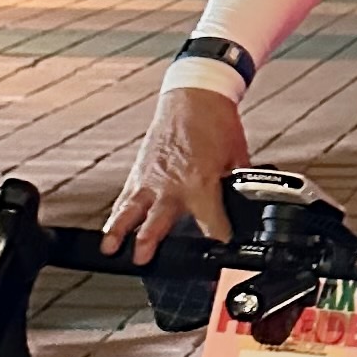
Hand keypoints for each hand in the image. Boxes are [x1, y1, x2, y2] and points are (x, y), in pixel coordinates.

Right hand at [103, 86, 244, 260]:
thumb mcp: (238, 159)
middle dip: (151, 242)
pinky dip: (117, 214)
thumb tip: (246, 206)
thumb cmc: (216, 124)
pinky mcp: (140, 171)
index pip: (212, 225)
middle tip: (144, 260)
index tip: (222, 255)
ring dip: (119, 231)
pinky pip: (125, 197)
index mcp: (201, 184)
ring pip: (131, 211)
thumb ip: (238, 187)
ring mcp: (151, 178)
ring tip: (110, 249)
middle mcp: (171, 185)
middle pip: (159, 222)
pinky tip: (110, 230)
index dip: (221, 242)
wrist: (194, 96)